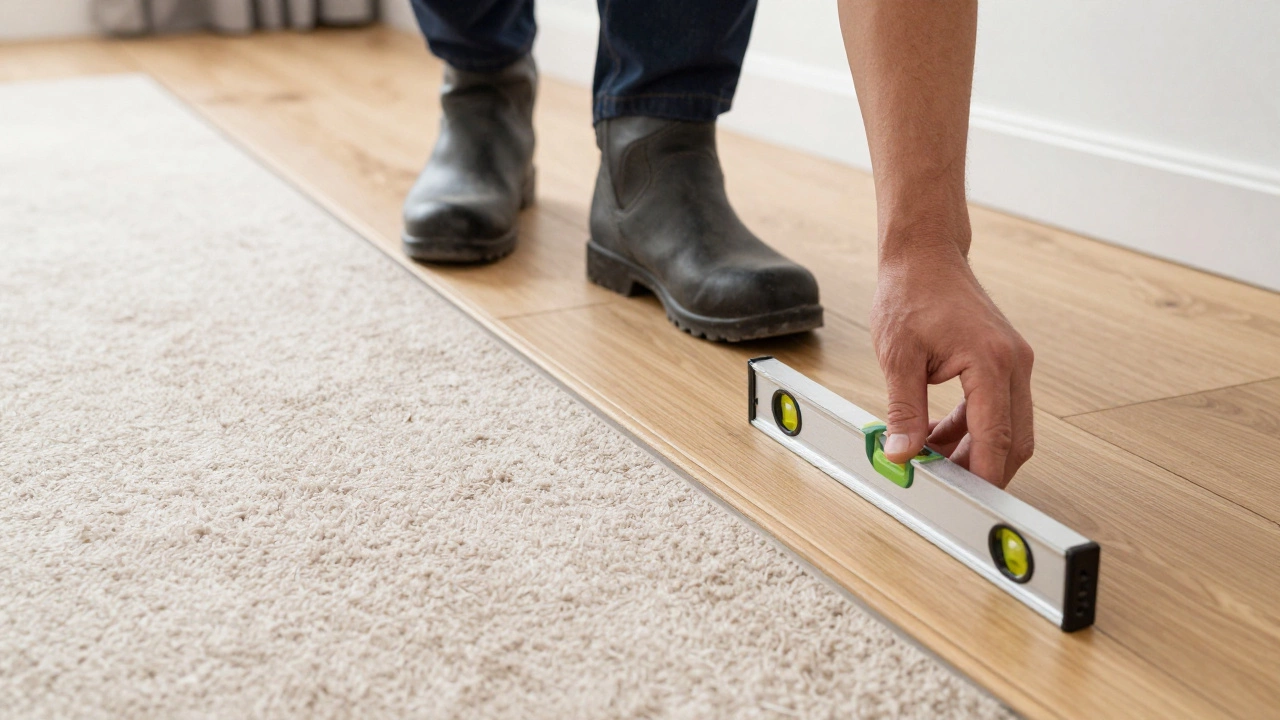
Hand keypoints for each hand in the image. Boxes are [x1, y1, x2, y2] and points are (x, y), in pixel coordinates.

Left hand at [871, 245, 1034, 486]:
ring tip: (933, 464)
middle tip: (947, 490)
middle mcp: (1013, 364)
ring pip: (1008, 428)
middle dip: (984, 471)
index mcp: (991, 362)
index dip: (985, 477)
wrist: (925, 255)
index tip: (969, 502)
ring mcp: (1013, 362)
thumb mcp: (898, 356)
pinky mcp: (1003, 362)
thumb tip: (902, 454)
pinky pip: (996, 409)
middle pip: (1015, 440)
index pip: (997, 438)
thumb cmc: (911, 294)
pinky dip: (972, 429)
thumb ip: (903, 410)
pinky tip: (937, 438)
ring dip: (975, 451)